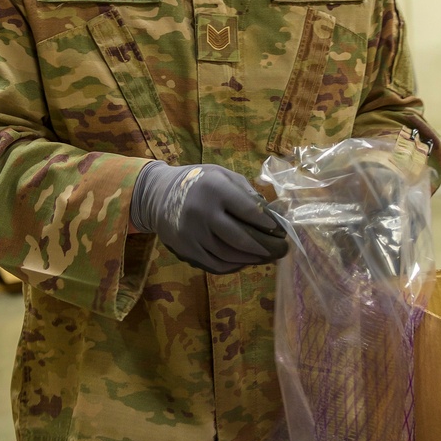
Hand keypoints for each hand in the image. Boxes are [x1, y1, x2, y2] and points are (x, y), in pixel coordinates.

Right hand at [130, 162, 288, 273]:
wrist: (158, 195)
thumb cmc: (198, 182)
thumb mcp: (222, 174)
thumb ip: (246, 192)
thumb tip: (272, 215)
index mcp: (215, 188)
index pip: (249, 211)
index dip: (269, 224)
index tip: (281, 230)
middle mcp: (202, 212)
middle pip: (241, 238)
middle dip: (267, 247)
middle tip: (282, 250)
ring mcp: (192, 234)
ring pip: (230, 255)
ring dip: (253, 259)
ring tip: (267, 257)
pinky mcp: (186, 249)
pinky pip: (215, 264)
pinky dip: (234, 265)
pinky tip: (245, 261)